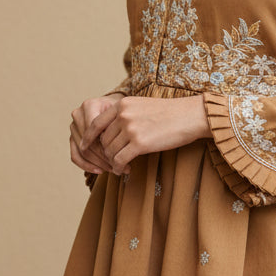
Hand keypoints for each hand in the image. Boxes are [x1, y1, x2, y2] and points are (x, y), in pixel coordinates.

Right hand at [69, 94, 123, 174]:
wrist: (115, 108)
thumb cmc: (122, 111)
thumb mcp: (123, 115)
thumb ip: (118, 127)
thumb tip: (115, 151)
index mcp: (90, 105)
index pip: (95, 131)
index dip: (107, 145)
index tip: (122, 156)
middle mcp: (78, 114)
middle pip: (88, 142)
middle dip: (104, 157)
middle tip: (119, 166)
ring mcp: (73, 126)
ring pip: (82, 151)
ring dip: (98, 163)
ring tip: (113, 169)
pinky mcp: (72, 137)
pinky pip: (75, 155)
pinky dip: (86, 165)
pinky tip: (100, 171)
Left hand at [86, 95, 210, 176]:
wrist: (191, 116)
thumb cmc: (170, 113)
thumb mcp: (142, 106)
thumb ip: (125, 115)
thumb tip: (111, 133)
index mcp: (122, 104)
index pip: (96, 123)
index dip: (89, 137)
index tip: (85, 146)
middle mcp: (123, 115)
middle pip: (103, 140)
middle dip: (105, 152)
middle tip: (111, 161)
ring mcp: (131, 129)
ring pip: (110, 151)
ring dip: (112, 162)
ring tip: (118, 166)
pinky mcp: (139, 143)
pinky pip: (119, 160)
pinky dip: (118, 167)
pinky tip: (123, 170)